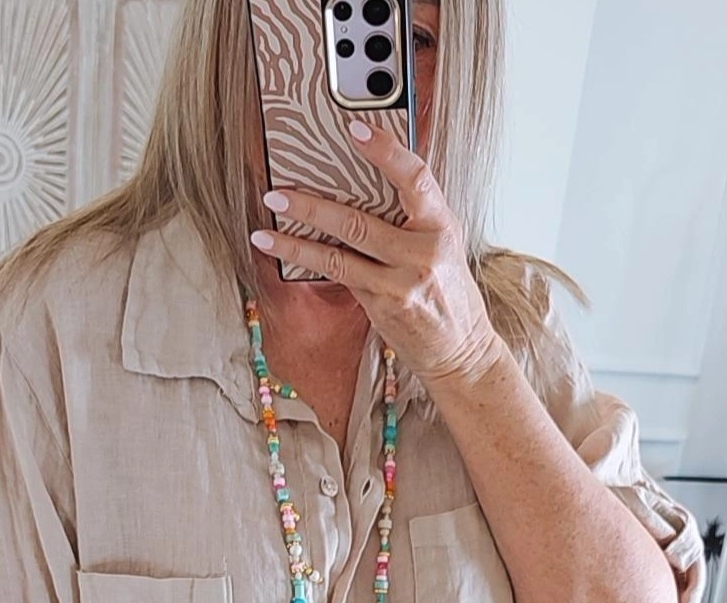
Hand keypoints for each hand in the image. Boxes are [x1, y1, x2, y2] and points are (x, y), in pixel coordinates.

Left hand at [250, 117, 503, 388]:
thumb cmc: (448, 290)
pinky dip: (309, 260)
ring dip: (296, 239)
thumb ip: (415, 214)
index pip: (416, 178)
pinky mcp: (382, 306)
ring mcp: (401, 283)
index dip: (385, 151)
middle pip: (359, 221)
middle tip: (278, 192)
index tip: (355, 128)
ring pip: (339, 253)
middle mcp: (423, 253)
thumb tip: (365, 180)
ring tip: (266, 226)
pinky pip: (340, 275)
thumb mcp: (443, 243)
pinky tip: (282, 251)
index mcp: (443, 225)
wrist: (460, 348)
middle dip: (312, 205)